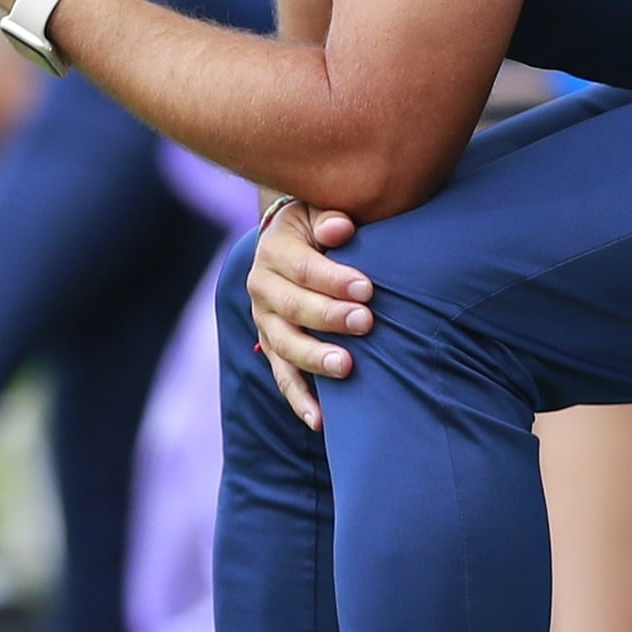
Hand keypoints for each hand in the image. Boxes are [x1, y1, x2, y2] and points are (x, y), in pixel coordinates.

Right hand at [248, 197, 370, 425]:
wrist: (295, 240)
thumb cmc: (321, 224)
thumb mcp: (320, 211)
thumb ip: (331, 218)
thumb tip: (340, 228)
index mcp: (275, 251)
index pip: (304, 269)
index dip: (335, 280)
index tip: (368, 289)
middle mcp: (263, 288)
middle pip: (294, 309)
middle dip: (330, 318)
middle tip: (366, 323)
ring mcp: (265, 323)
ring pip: (286, 347)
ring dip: (315, 359)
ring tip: (346, 368)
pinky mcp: (273, 348)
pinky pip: (284, 377)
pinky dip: (301, 400)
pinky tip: (321, 420)